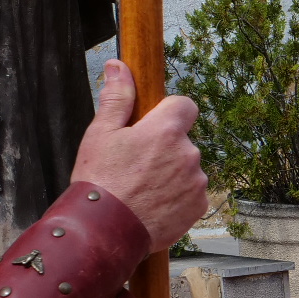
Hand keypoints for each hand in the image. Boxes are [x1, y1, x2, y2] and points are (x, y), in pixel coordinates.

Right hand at [70, 59, 209, 252]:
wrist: (104, 231)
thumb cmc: (99, 180)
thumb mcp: (100, 133)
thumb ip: (117, 97)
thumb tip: (119, 66)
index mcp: (167, 130)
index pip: (185, 105)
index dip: (169, 113)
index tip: (151, 126)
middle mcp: (189, 153)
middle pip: (183, 140)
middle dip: (165, 148)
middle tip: (136, 165)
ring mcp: (197, 181)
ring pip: (187, 168)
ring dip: (171, 174)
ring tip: (142, 189)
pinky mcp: (199, 206)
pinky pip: (191, 193)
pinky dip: (176, 197)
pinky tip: (152, 204)